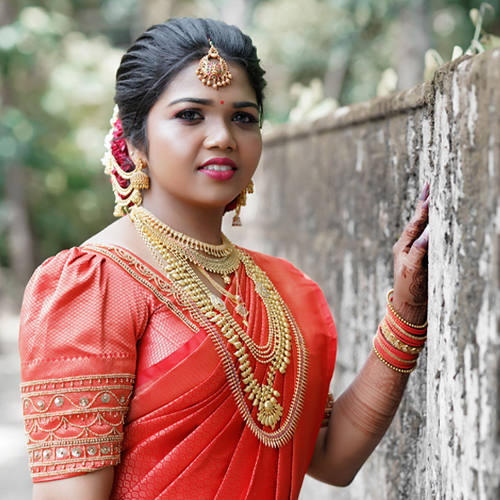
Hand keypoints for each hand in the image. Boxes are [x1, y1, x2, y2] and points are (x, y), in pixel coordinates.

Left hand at [391, 183, 428, 324]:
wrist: (409, 306)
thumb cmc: (408, 289)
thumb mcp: (412, 269)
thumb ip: (419, 251)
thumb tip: (428, 233)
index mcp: (402, 246)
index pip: (415, 224)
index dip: (423, 210)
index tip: (429, 194)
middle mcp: (408, 246)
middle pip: (418, 221)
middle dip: (424, 204)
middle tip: (430, 185)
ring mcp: (415, 251)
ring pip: (423, 228)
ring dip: (428, 213)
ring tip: (432, 196)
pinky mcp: (423, 257)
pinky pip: (428, 238)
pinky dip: (432, 226)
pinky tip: (437, 219)